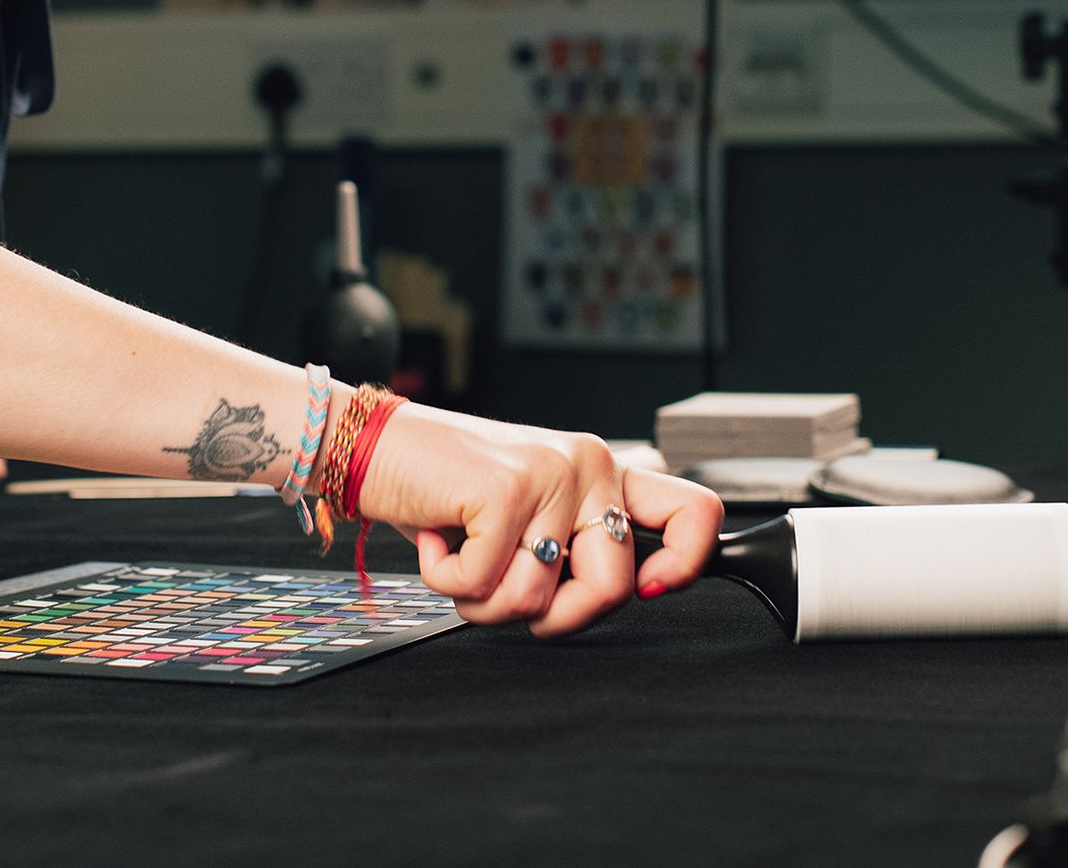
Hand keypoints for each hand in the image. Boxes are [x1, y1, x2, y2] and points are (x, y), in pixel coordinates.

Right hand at [352, 401, 721, 637]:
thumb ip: (574, 549)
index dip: (686, 565)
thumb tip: (613, 600)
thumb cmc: (445, 492)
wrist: (373, 448)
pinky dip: (446, 581)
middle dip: (556, 619)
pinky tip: (436, 537)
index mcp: (601, 471)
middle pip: (613, 591)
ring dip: (484, 601)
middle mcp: (586, 464)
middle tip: (506, 588)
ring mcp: (548, 475)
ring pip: (539, 601)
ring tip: (462, 553)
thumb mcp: (527, 518)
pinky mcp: (505, 490)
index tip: (652, 590)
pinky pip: (486, 587)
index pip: (694, 511)